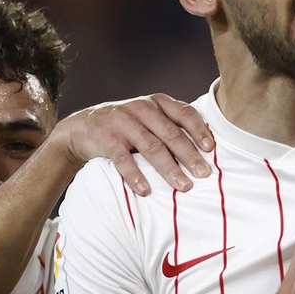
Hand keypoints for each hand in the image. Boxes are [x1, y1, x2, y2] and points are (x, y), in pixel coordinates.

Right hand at [51, 94, 213, 195]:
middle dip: (189, 155)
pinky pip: (123, 159)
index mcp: (157, 103)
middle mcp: (142, 109)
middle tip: (203, 174)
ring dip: (168, 168)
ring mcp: (123, 122)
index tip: (210, 149)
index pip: (184, 113)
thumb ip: (172, 126)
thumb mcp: (149, 118)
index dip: (199, 130)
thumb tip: (207, 151)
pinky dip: (135, 176)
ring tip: (183, 186)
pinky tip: (145, 190)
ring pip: (151, 147)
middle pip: (170, 134)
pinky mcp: (106, 138)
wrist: (84, 126)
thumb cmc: (128, 125)